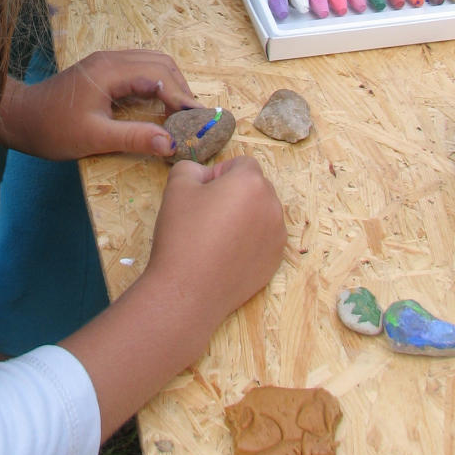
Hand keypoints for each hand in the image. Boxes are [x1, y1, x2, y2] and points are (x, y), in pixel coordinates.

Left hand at [0, 49, 200, 159]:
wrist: (19, 117)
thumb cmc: (52, 128)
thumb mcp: (94, 138)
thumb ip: (134, 138)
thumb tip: (171, 143)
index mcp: (110, 71)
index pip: (159, 76)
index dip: (182, 98)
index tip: (199, 118)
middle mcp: (111, 59)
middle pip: (160, 62)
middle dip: (181, 87)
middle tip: (194, 116)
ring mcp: (106, 62)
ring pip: (151, 63)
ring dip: (170, 83)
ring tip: (182, 111)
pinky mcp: (103, 70)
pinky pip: (139, 69)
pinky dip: (156, 83)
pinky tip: (160, 104)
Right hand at [59, 154, 286, 439]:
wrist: (188, 291)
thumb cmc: (182, 234)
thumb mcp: (177, 186)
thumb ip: (192, 168)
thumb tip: (206, 176)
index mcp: (252, 183)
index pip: (241, 163)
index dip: (218, 174)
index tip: (201, 195)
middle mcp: (273, 207)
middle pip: (254, 188)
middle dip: (234, 194)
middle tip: (206, 216)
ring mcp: (277, 237)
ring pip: (260, 214)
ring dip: (243, 217)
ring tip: (215, 238)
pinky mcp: (274, 262)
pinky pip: (263, 240)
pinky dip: (248, 241)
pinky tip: (224, 256)